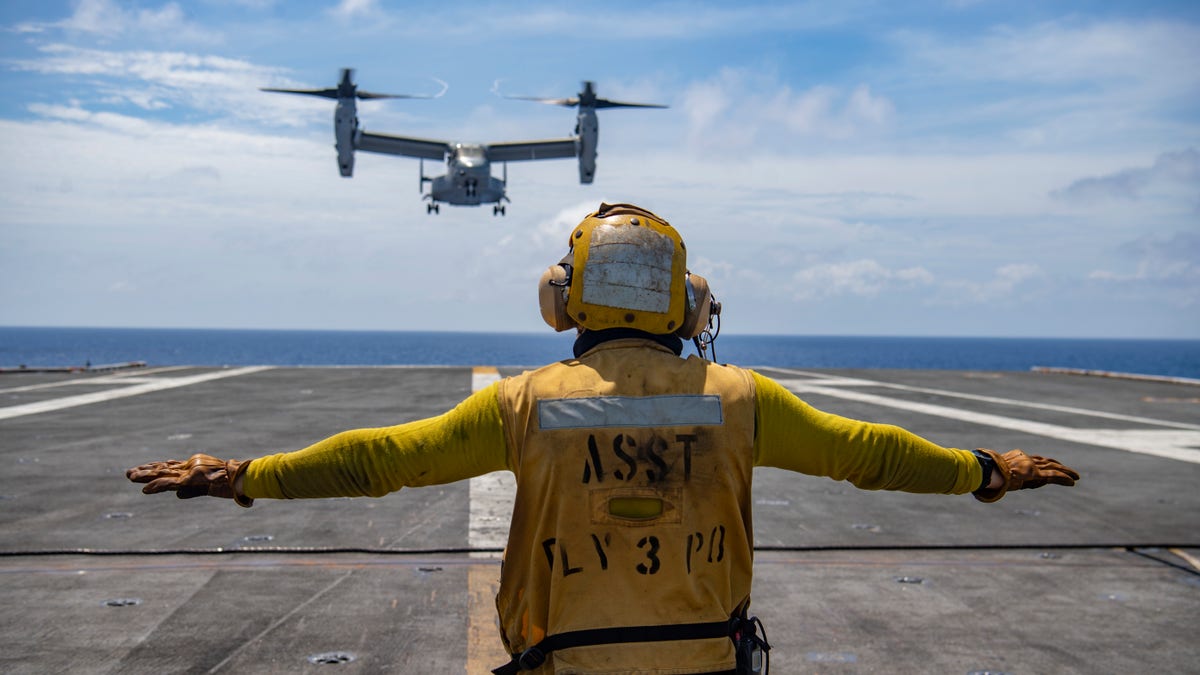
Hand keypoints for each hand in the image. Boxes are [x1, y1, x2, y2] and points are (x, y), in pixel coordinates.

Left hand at [126, 453, 252, 506]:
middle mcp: (189, 465)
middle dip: (146, 470)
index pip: (171, 466)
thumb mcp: (207, 487)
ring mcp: (190, 471)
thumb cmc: (230, 482)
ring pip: (163, 473)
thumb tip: (177, 495)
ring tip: (130, 478)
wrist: (242, 477)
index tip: (143, 468)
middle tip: (129, 473)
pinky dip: (158, 486)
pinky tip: (145, 490)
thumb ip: (191, 491)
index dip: (156, 467)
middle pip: (163, 468)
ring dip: (146, 476)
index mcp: (194, 466)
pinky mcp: (192, 479)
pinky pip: (171, 483)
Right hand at [974, 449, 1078, 502]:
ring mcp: (1031, 465)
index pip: (1034, 460)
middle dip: (1058, 465)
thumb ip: (999, 475)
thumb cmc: (985, 471)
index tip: (1050, 467)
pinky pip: (1053, 475)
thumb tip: (990, 483)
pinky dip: (1063, 478)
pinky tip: (1073, 481)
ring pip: (1053, 467)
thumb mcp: (994, 472)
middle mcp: (1026, 458)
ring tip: (1076, 476)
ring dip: (1066, 471)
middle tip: (1067, 470)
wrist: (988, 470)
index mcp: (1017, 456)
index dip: (1043, 464)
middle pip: (1046, 461)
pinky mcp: (1035, 474)